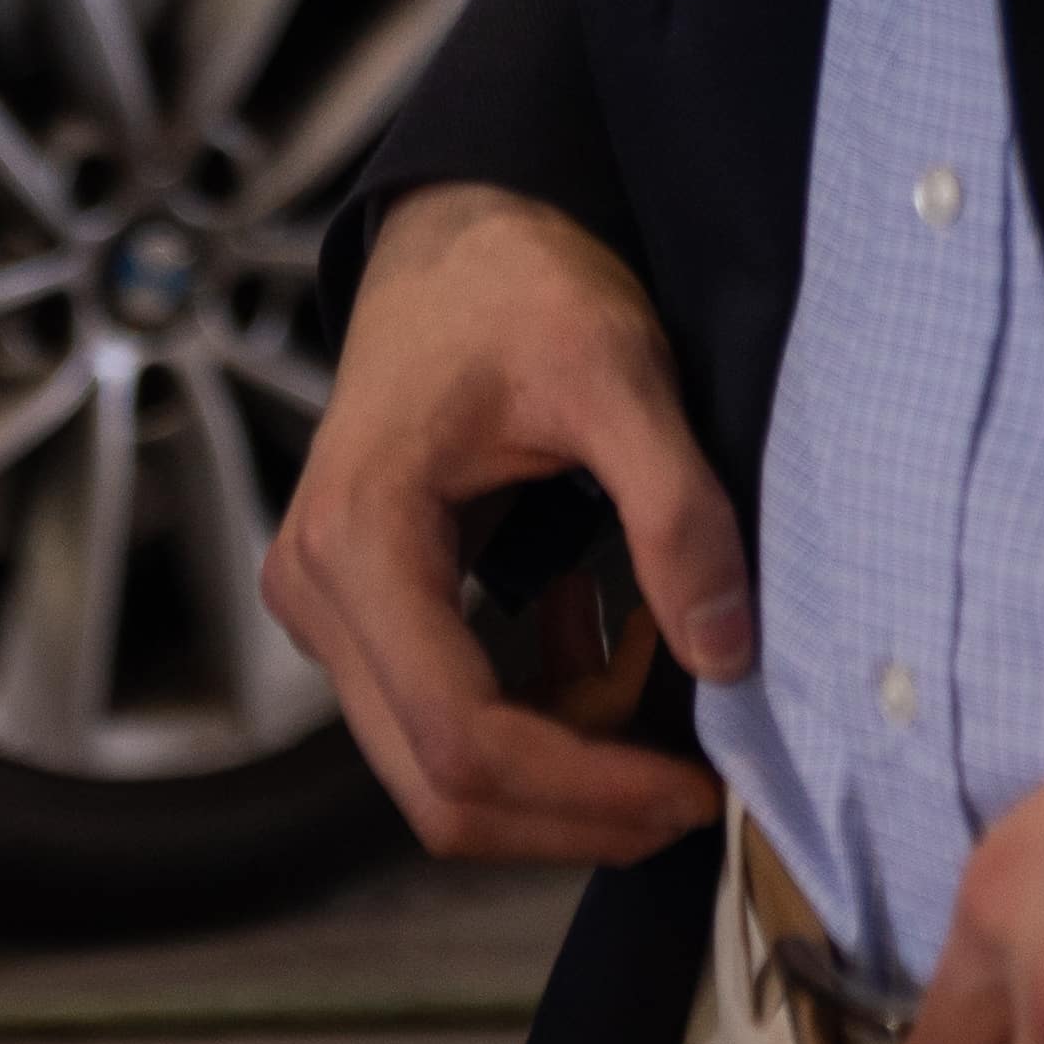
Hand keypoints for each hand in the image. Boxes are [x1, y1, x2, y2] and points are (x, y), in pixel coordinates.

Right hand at [259, 182, 759, 862]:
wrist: (457, 231)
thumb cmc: (516, 283)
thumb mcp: (617, 373)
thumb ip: (675, 509)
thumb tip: (727, 652)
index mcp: (360, 538)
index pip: (461, 735)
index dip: (583, 791)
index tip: (692, 790)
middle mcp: (316, 591)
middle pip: (437, 785)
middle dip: (574, 812)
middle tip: (692, 797)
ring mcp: (329, 608)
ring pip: (438, 770)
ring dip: (560, 777)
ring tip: (664, 722)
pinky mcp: (363, 610)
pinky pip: (444, 718)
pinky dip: (539, 728)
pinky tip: (612, 666)